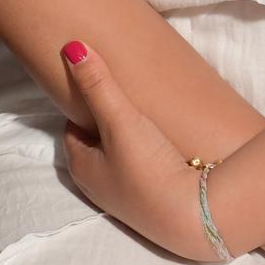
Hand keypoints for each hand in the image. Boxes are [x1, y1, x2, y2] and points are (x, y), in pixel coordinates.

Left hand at [59, 40, 219, 261]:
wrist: (194, 217)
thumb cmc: (149, 168)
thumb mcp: (121, 120)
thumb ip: (97, 84)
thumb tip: (70, 47)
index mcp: (81, 167)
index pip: (72, 129)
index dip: (83, 108)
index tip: (97, 89)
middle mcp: (97, 187)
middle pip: (95, 147)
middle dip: (104, 125)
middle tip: (122, 100)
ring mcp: (125, 200)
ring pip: (118, 163)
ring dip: (126, 144)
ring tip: (144, 121)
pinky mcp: (151, 207)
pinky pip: (141, 175)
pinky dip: (146, 161)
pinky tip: (164, 150)